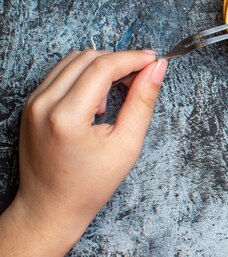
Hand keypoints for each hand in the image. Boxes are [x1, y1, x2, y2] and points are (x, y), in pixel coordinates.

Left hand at [0, 50, 167, 256]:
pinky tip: (99, 99)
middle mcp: (44, 104)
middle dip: (120, 60)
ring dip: (102, 66)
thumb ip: (142, 102)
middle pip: (89, 58)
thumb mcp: (126, 145)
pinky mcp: (31, 103)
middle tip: (141, 76)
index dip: (133, 58)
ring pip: (74, 60)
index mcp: (67, 117)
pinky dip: (85, 75)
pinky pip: (62, 72)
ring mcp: (33, 102)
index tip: (154, 60)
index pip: (103, 67)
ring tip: (119, 91)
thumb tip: (157, 69)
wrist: (50, 208)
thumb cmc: (88, 185)